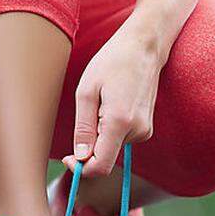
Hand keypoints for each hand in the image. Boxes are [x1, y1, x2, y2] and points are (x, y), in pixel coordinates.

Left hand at [61, 16, 167, 176]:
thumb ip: (83, 128)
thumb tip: (80, 157)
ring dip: (100, 134)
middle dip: (89, 147)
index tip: (68, 158)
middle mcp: (137, 131)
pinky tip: (111, 104)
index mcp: (120, 123)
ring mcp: (145, 130)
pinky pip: (121, 138)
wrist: (143, 47)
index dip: (81, 168)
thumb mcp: (86, 92)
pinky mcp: (146, 127)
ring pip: (112, 148)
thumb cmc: (111, 63)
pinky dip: (109, 129)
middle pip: (106, 157)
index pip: (101, 166)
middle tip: (83, 116)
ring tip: (101, 103)